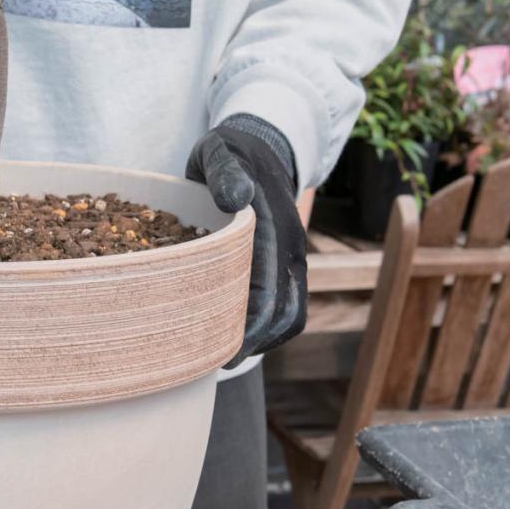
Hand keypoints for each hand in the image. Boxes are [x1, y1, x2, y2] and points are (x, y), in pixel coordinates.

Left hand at [186, 115, 306, 367]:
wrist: (260, 145)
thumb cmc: (229, 152)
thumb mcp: (219, 150)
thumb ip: (224, 171)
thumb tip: (235, 197)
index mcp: (273, 226)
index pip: (266, 291)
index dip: (246, 326)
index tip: (221, 349)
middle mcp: (291, 247)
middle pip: (283, 312)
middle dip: (253, 343)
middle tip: (217, 363)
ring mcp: (292, 257)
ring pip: (291, 314)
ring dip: (264, 340)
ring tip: (227, 356)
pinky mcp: (288, 264)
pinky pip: (289, 305)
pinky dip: (268, 328)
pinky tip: (238, 336)